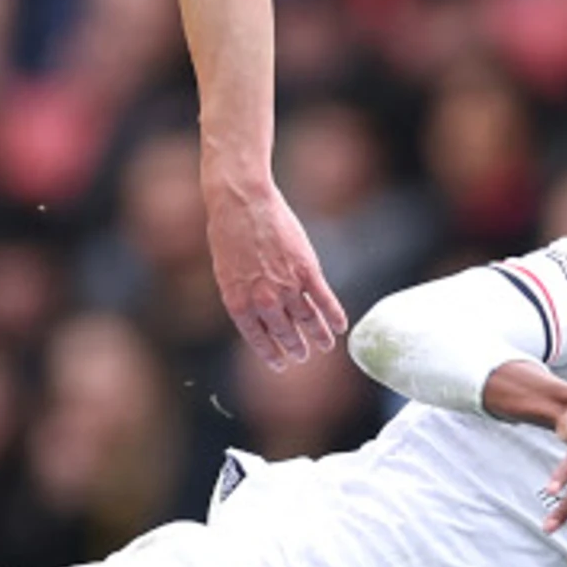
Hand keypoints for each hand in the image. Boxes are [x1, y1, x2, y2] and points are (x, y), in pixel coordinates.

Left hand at [206, 174, 347, 368]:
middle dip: (296, 347)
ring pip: (309, 321)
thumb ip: (242, 296)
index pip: (258, 339)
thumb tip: (257, 316)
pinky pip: (325, 301)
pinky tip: (340, 327)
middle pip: (286, 333)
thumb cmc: (227, 233)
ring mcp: (288, 286)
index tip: (280, 364)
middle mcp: (264, 301)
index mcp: (239, 303)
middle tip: (303, 355)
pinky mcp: (308, 271)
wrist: (241, 202)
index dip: (271, 354)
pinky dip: (334, 316)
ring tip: (324, 346)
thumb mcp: (226, 272)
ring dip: (318, 336)